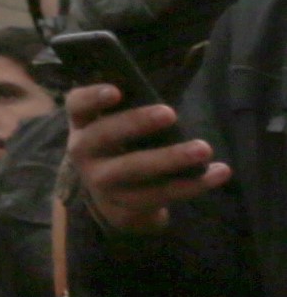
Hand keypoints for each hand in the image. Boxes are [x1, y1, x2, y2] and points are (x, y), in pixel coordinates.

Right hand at [68, 83, 230, 234]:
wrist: (111, 199)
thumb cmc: (119, 149)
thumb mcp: (112, 127)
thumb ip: (127, 110)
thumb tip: (157, 93)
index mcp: (81, 125)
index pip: (77, 105)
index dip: (93, 97)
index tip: (117, 90)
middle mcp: (83, 152)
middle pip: (104, 135)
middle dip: (136, 123)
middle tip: (170, 113)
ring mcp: (102, 181)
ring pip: (135, 169)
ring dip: (171, 158)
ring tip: (203, 148)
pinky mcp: (126, 206)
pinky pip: (162, 195)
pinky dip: (193, 184)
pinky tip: (218, 173)